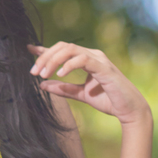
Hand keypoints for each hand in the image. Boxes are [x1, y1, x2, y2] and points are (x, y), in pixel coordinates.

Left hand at [28, 43, 151, 126]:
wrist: (129, 111)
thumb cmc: (108, 100)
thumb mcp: (80, 95)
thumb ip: (63, 89)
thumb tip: (42, 85)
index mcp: (86, 59)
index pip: (62, 50)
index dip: (44, 49)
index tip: (28, 49)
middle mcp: (92, 55)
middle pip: (62, 46)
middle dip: (45, 57)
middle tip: (34, 72)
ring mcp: (99, 59)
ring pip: (70, 49)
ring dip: (53, 60)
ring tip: (43, 74)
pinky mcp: (104, 67)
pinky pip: (83, 59)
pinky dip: (69, 64)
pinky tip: (59, 74)